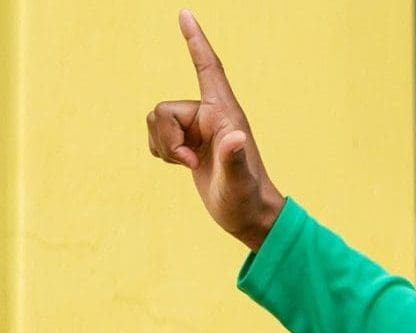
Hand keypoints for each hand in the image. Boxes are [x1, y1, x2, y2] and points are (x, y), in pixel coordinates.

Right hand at [146, 10, 284, 249]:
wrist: (248, 216)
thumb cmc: (247, 199)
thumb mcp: (238, 182)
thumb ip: (234, 158)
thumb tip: (234, 137)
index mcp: (224, 113)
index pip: (208, 68)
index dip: (196, 41)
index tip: (185, 14)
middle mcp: (210, 115)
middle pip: (162, 109)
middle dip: (166, 138)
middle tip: (188, 161)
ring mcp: (197, 128)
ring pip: (154, 120)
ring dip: (163, 147)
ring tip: (188, 164)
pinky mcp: (187, 142)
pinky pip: (154, 135)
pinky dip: (160, 152)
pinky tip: (182, 164)